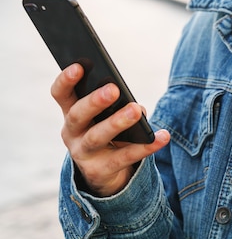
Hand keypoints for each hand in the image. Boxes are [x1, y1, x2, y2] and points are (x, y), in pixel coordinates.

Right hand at [51, 63, 169, 196]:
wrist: (103, 173)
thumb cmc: (105, 130)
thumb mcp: (105, 116)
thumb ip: (116, 105)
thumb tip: (134, 105)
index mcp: (71, 112)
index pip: (61, 94)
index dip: (66, 80)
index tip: (79, 66)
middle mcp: (71, 132)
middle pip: (78, 115)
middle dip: (95, 102)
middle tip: (114, 89)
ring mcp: (83, 154)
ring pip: (97, 137)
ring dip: (118, 122)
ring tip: (136, 110)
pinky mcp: (100, 171)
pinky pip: (125, 157)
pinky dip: (146, 146)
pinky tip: (163, 136)